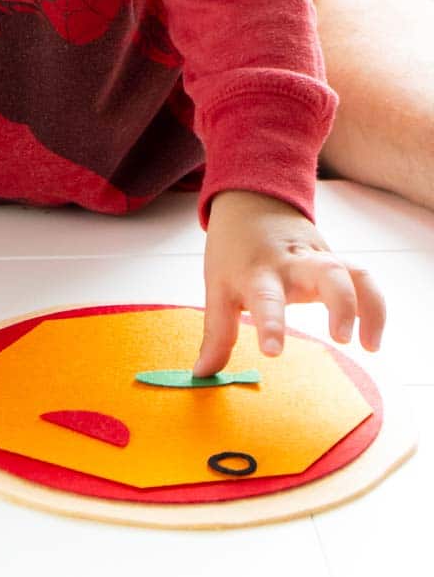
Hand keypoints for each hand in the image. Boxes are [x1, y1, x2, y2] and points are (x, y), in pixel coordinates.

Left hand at [195, 188, 386, 376]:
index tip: (273, 352)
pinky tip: (372, 337)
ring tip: (370, 346)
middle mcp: (293, 263)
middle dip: (340, 304)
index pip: (265, 298)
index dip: (269, 325)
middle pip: (327, 273)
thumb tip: (202, 375)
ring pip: (354, 273)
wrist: (252, 201)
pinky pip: (364, 278)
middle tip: (341, 338)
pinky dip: (375, 304)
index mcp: (258, 272)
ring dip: (368, 306)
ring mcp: (318, 259)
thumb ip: (217, 333)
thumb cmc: (232, 250)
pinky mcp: (336, 259)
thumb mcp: (217, 286)